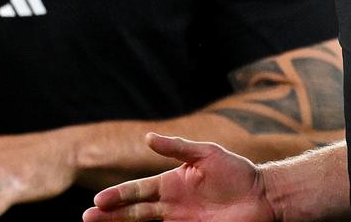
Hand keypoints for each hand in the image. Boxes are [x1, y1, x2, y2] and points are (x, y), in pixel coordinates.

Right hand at [84, 134, 274, 221]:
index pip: (137, 190)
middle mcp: (170, 204)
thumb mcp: (207, 154)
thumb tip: (148, 138)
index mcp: (171, 183)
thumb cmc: (237, 172)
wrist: (262, 195)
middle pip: (133, 211)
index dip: (118, 196)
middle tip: (88, 218)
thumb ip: (178, 147)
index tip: (98, 201)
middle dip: (110, 215)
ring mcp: (179, 221)